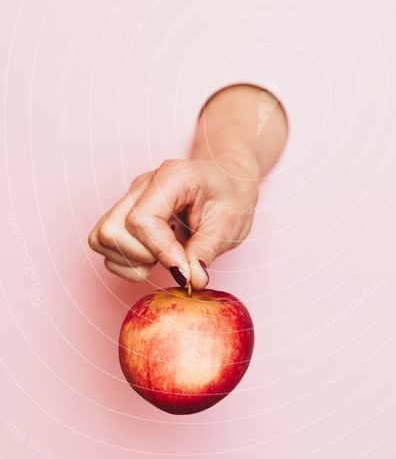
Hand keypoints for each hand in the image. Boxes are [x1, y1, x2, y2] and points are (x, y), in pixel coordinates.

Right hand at [88, 157, 258, 289]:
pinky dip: (125, 261)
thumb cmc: (230, 197)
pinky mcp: (126, 213)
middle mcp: (143, 185)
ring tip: (163, 256)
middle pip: (111, 230)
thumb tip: (190, 281)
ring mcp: (131, 198)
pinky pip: (105, 244)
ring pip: (102, 238)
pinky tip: (154, 255)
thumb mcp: (229, 225)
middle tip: (174, 257)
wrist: (228, 181)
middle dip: (140, 256)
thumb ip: (206, 252)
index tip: (184, 269)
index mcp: (172, 177)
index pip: (142, 220)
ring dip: (130, 260)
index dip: (160, 252)